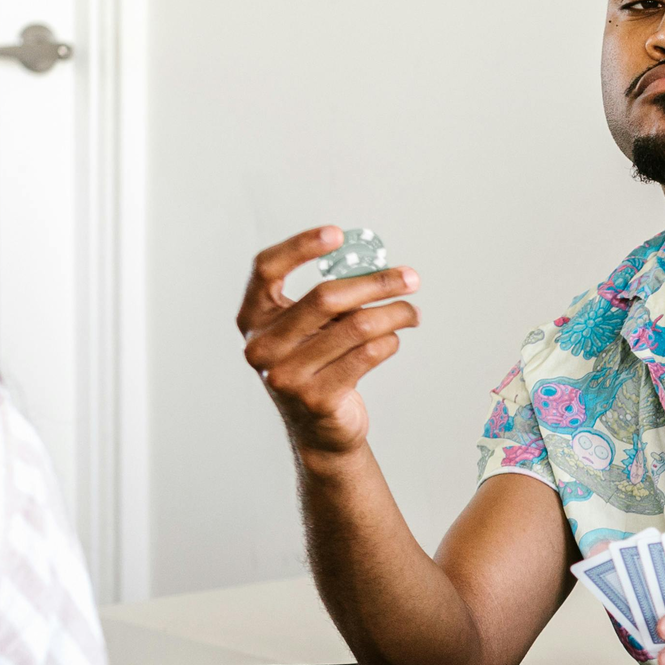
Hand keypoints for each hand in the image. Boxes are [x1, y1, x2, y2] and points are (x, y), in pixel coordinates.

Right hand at [236, 226, 421, 462]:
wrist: (318, 430)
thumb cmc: (315, 366)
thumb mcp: (308, 329)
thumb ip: (327, 300)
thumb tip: (376, 266)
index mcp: (252, 319)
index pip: (266, 269)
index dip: (300, 247)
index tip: (337, 234)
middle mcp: (262, 346)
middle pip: (324, 297)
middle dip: (375, 283)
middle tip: (409, 277)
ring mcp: (286, 376)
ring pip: (355, 327)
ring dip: (393, 314)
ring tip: (412, 311)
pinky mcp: (317, 399)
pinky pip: (367, 356)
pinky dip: (388, 342)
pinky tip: (393, 339)